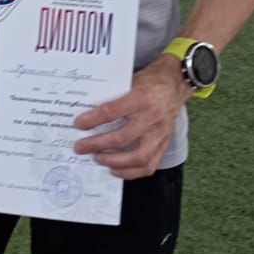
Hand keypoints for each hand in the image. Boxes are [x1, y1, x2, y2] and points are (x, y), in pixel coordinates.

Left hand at [71, 56, 189, 179]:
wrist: (175, 83)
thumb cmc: (149, 81)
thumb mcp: (130, 81)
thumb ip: (113, 96)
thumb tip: (88, 111)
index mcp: (141, 98)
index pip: (112, 112)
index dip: (92, 120)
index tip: (78, 124)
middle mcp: (151, 118)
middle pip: (121, 138)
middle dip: (97, 145)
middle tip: (80, 147)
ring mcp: (160, 134)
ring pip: (137, 157)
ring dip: (113, 161)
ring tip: (97, 158)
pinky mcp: (164, 144)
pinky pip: (148, 165)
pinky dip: (130, 171)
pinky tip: (115, 169)